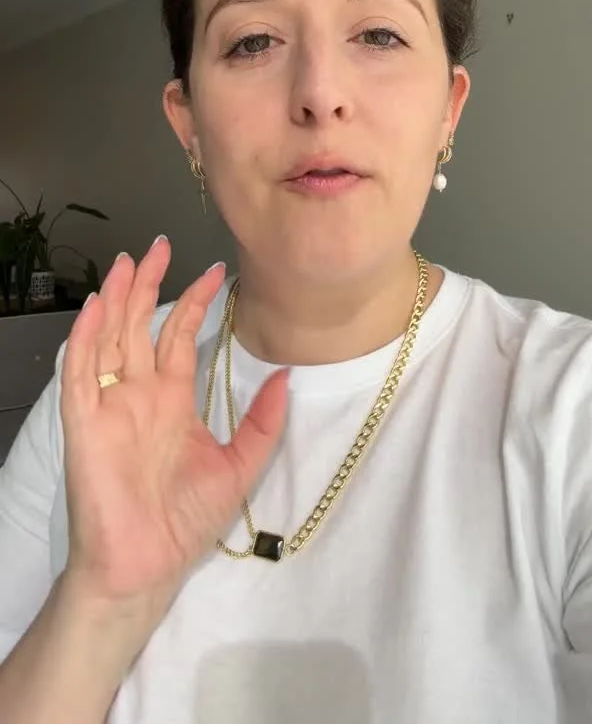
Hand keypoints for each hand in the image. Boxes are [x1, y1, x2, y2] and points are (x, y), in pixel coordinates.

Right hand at [59, 237, 286, 606]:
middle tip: (158, 245)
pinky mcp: (85, 424)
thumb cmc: (184, 521)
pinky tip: (96, 308)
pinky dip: (86, 339)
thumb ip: (262, 421)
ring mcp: (111, 405)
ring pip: (110, 338)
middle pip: (140, 325)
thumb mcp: (238, 465)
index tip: (217, 270)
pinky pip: (81, 374)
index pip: (179, 336)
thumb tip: (288, 375)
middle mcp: (139, 394)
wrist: (145, 567)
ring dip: (116, 299)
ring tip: (127, 261)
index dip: (196, 301)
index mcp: (172, 399)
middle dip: (148, 283)